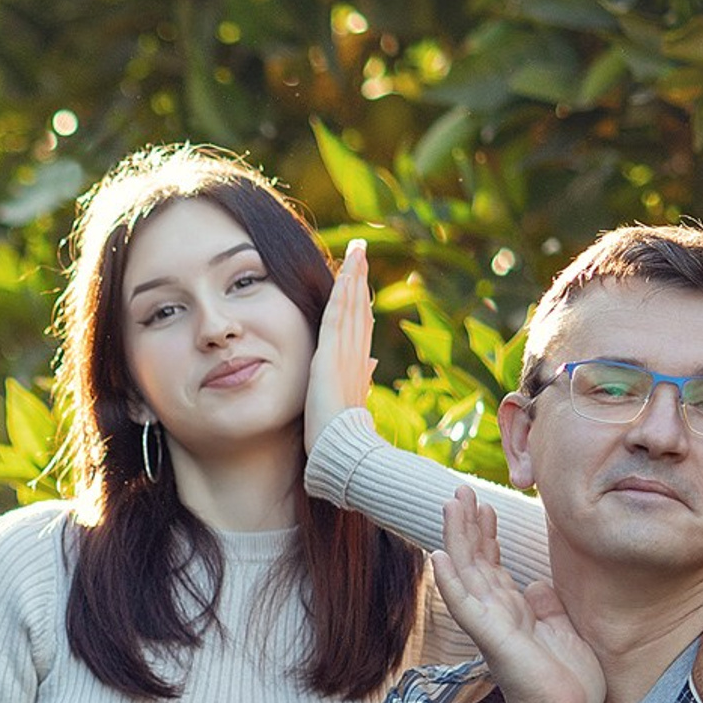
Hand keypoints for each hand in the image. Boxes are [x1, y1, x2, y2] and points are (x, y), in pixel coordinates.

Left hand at [305, 238, 377, 451]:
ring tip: (357, 251)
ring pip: (352, 307)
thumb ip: (361, 379)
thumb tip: (371, 366)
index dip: (360, 299)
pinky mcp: (332, 356)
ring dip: (354, 277)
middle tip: (361, 252)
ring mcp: (346, 353)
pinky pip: (338, 317)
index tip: (359, 277)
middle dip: (360, 279)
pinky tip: (345, 275)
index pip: (360, 324)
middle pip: (360, 308)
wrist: (343, 450)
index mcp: (357, 364)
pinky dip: (343, 295)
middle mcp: (356, 354)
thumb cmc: (341, 434)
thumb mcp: (350, 400)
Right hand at [429, 488, 603, 702]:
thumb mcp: (562, 630)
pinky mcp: (493, 639)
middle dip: (467, 524)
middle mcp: (495, 615)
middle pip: (474, 561)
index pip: (491, 565)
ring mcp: (490, 626)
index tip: (483, 504)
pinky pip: (466, 606)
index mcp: (511, 612)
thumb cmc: (567, 684)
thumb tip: (538, 583)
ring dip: (457, 537)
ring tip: (450, 505)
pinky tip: (439, 556)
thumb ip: (547, 604)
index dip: (485, 534)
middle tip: (460, 490)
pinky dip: (451, 581)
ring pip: (467, 573)